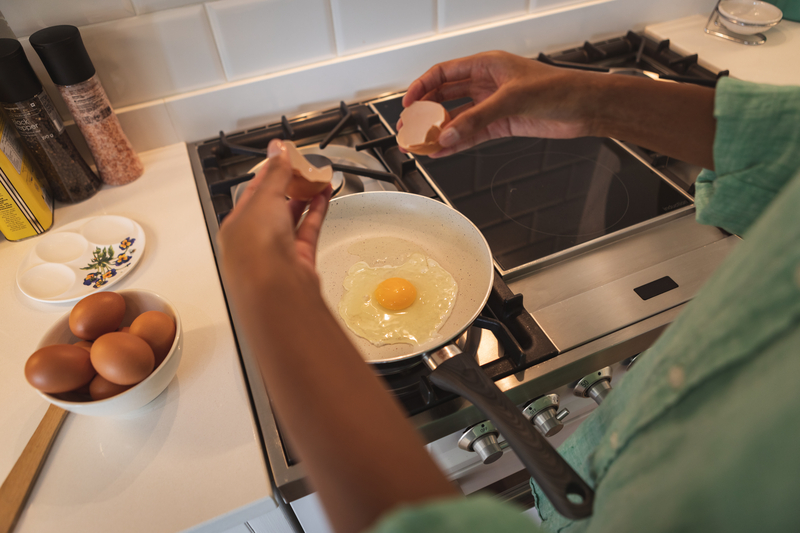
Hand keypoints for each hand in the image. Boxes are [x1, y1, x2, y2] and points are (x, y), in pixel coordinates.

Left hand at [218, 139, 331, 297]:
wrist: (276, 289)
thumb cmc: (257, 249)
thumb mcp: (264, 198)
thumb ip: (276, 172)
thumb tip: (278, 149)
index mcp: (237, 224)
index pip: (253, 192)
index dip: (269, 172)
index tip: (284, 156)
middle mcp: (255, 239)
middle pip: (273, 205)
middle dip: (289, 185)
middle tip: (305, 167)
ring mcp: (278, 251)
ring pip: (292, 218)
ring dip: (305, 197)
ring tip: (318, 178)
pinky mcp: (299, 260)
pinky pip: (308, 230)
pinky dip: (316, 212)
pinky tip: (323, 197)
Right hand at [401, 50, 595, 156]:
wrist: (584, 108)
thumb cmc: (559, 88)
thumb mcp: (513, 99)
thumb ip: (478, 118)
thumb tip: (449, 134)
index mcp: (487, 65)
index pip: (443, 73)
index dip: (422, 87)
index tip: (408, 103)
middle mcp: (487, 84)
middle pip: (445, 97)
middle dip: (425, 113)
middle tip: (409, 128)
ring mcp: (492, 106)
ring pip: (457, 119)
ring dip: (439, 132)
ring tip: (421, 144)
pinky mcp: (501, 125)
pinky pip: (471, 134)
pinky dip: (456, 143)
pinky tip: (443, 151)